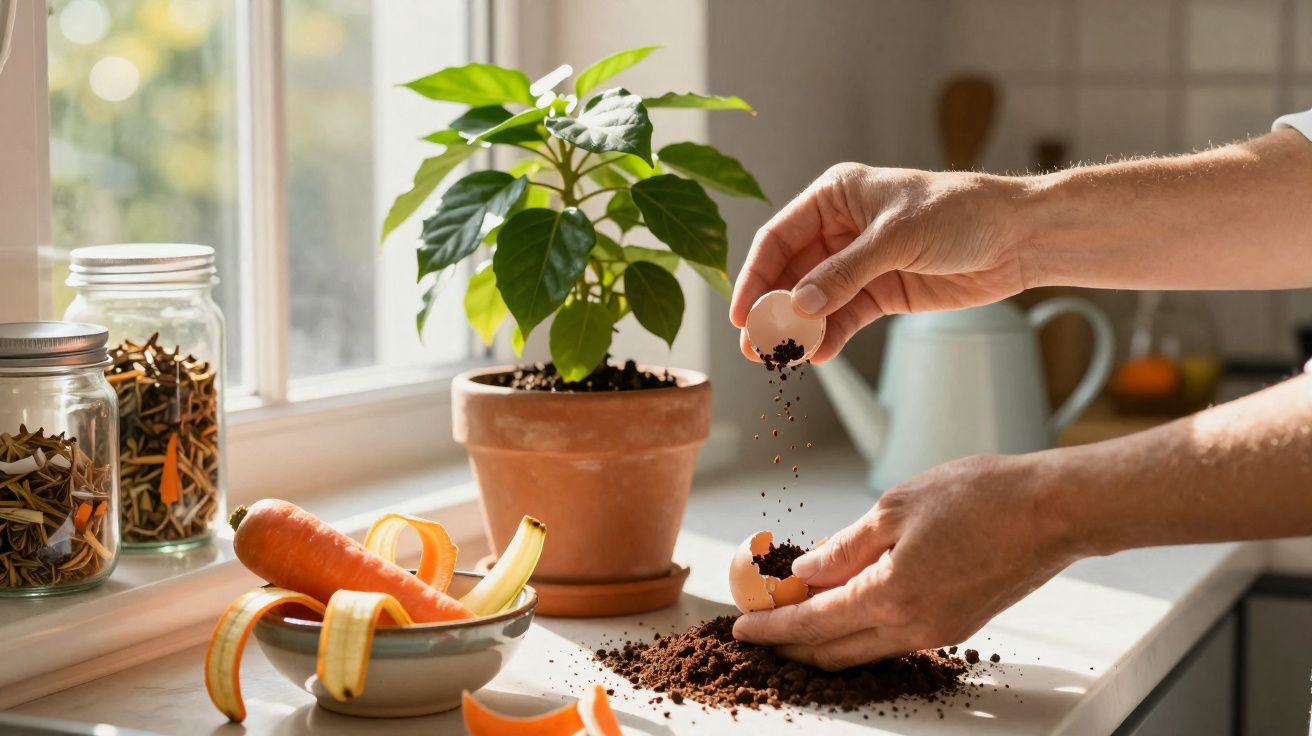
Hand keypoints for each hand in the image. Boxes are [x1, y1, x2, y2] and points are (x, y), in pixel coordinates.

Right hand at [729, 164, 1029, 362]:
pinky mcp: (881, 293)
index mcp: (835, 196)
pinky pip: (844, 318)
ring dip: (798, 329)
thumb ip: (846, 273)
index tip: (742, 313)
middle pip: (791, 273)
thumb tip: (801, 305)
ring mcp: (859, 263)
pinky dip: (830, 337)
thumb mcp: (897, 237)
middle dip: (773, 310)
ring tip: (781, 358)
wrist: (1018, 237)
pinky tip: (818, 354)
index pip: (779, 238)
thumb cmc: (961, 213)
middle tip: (754, 345)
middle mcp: (840, 229)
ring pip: (815, 300)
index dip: (756, 276)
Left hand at [732, 454, 1077, 669]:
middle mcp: (913, 626)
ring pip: (863, 650)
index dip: (772, 627)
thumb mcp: (896, 508)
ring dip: (823, 641)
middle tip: (759, 631)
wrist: (1052, 511)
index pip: (813, 623)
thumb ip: (845, 547)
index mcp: (892, 595)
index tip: (742, 628)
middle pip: (833, 651)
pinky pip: (892, 640)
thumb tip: (805, 570)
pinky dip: (859, 631)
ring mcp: (937, 632)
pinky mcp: (956, 625)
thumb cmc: (983, 498)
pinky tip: (846, 607)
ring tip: (794, 618)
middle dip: (789, 644)